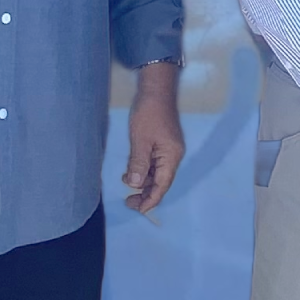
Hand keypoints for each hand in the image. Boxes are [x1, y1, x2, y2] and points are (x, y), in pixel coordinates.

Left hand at [123, 62, 185, 213]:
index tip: (138, 210)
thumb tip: (135, 185)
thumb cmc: (148, 113)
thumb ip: (138, 163)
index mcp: (171, 157)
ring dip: (143, 182)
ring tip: (126, 186)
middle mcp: (173, 156)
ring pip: (157, 174)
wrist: (156, 90)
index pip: (162, 185)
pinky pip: (154, 164)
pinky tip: (131, 172)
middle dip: (146, 194)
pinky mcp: (163, 145)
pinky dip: (144, 171)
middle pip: (161, 182)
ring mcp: (168, 150)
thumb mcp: (140, 139)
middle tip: (128, 202)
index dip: (151, 200)